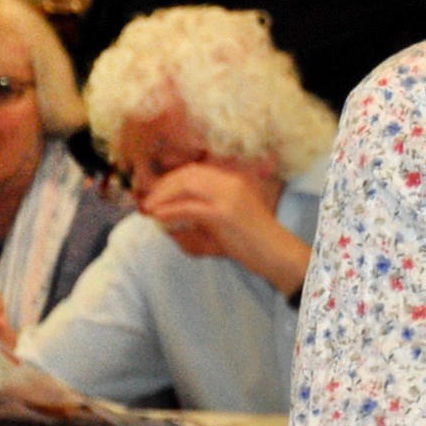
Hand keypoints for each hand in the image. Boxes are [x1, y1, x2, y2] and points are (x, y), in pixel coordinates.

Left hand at [135, 161, 306, 289]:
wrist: (278, 255)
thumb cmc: (253, 243)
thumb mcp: (226, 221)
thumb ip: (200, 212)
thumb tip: (167, 212)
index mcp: (233, 180)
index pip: (195, 170)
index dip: (171, 180)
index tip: (155, 193)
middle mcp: (231, 182)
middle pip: (187, 174)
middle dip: (162, 186)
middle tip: (146, 201)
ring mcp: (229, 195)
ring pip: (186, 185)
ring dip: (162, 196)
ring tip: (148, 209)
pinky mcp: (224, 213)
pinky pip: (188, 208)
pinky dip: (169, 211)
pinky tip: (158, 217)